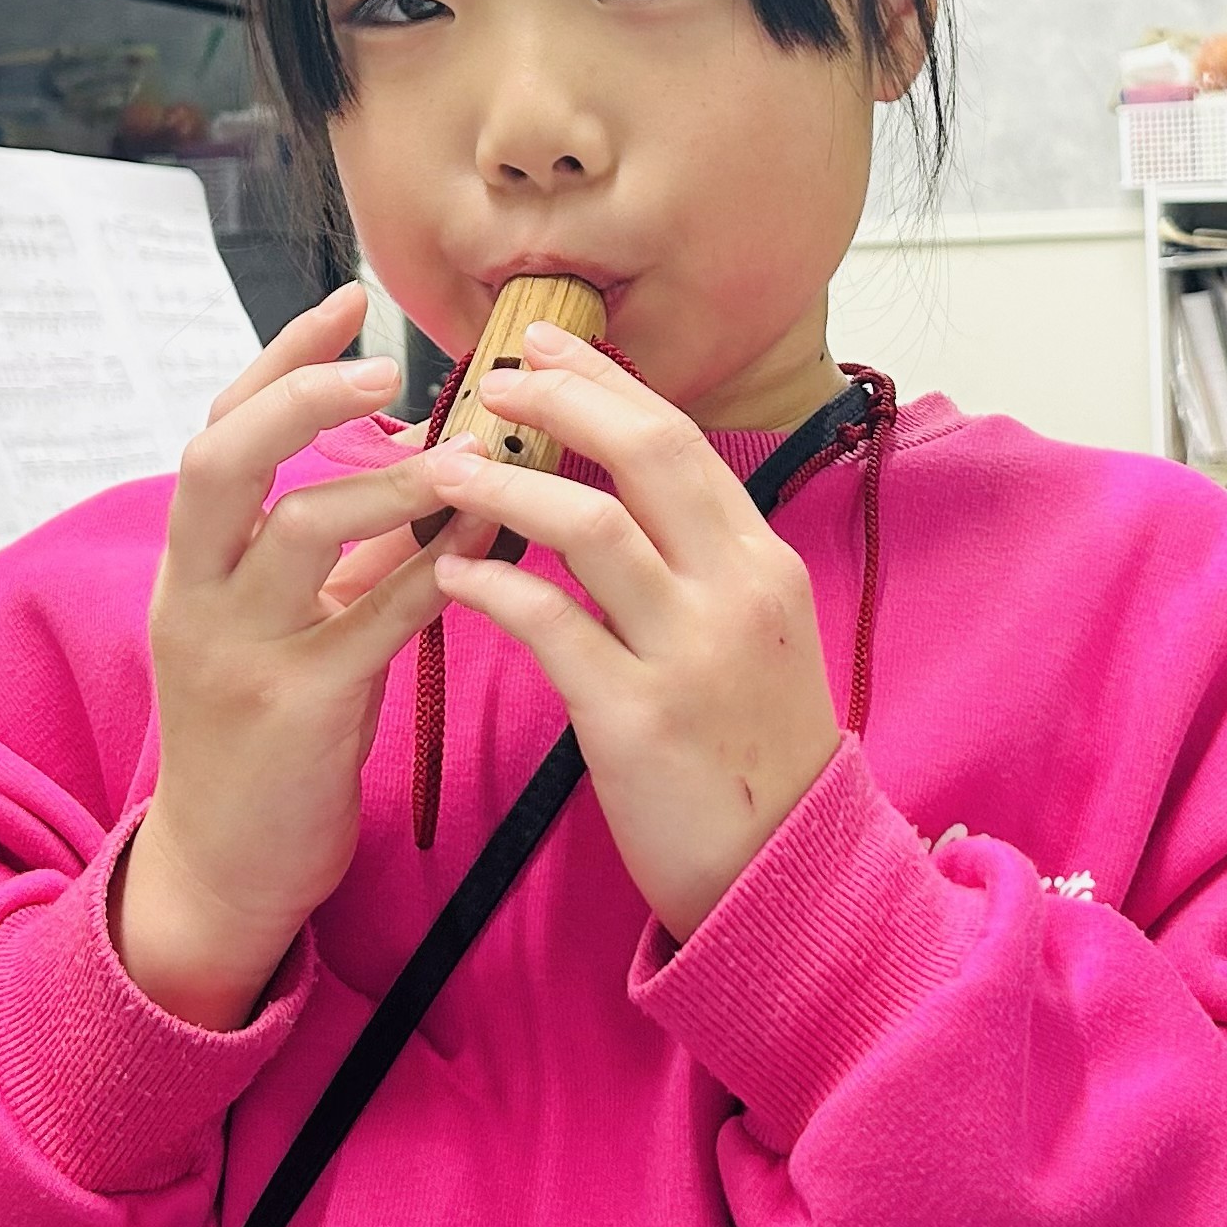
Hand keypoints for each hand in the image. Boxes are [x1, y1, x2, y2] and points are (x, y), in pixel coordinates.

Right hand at [126, 285, 456, 1026]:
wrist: (224, 870)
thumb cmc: (264, 735)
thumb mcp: (278, 625)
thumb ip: (333, 549)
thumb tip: (423, 462)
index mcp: (191, 562)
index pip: (216, 430)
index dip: (279, 361)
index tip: (350, 303)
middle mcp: (198, 594)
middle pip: (220, 459)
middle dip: (302, 397)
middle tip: (386, 370)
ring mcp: (241, 650)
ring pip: (302, 529)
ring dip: (392, 480)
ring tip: (467, 457)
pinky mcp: (298, 709)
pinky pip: (376, 619)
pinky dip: (440, 571)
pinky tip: (495, 543)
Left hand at [419, 326, 844, 940]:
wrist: (786, 878)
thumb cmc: (751, 757)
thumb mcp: (753, 642)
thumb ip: (700, 569)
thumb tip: (625, 501)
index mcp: (763, 564)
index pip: (683, 442)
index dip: (608, 386)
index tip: (546, 348)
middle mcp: (737, 592)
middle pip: (648, 455)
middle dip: (561, 403)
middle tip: (487, 383)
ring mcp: (691, 653)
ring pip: (591, 526)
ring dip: (505, 485)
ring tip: (441, 468)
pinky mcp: (639, 719)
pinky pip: (550, 626)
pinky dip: (493, 587)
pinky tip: (449, 575)